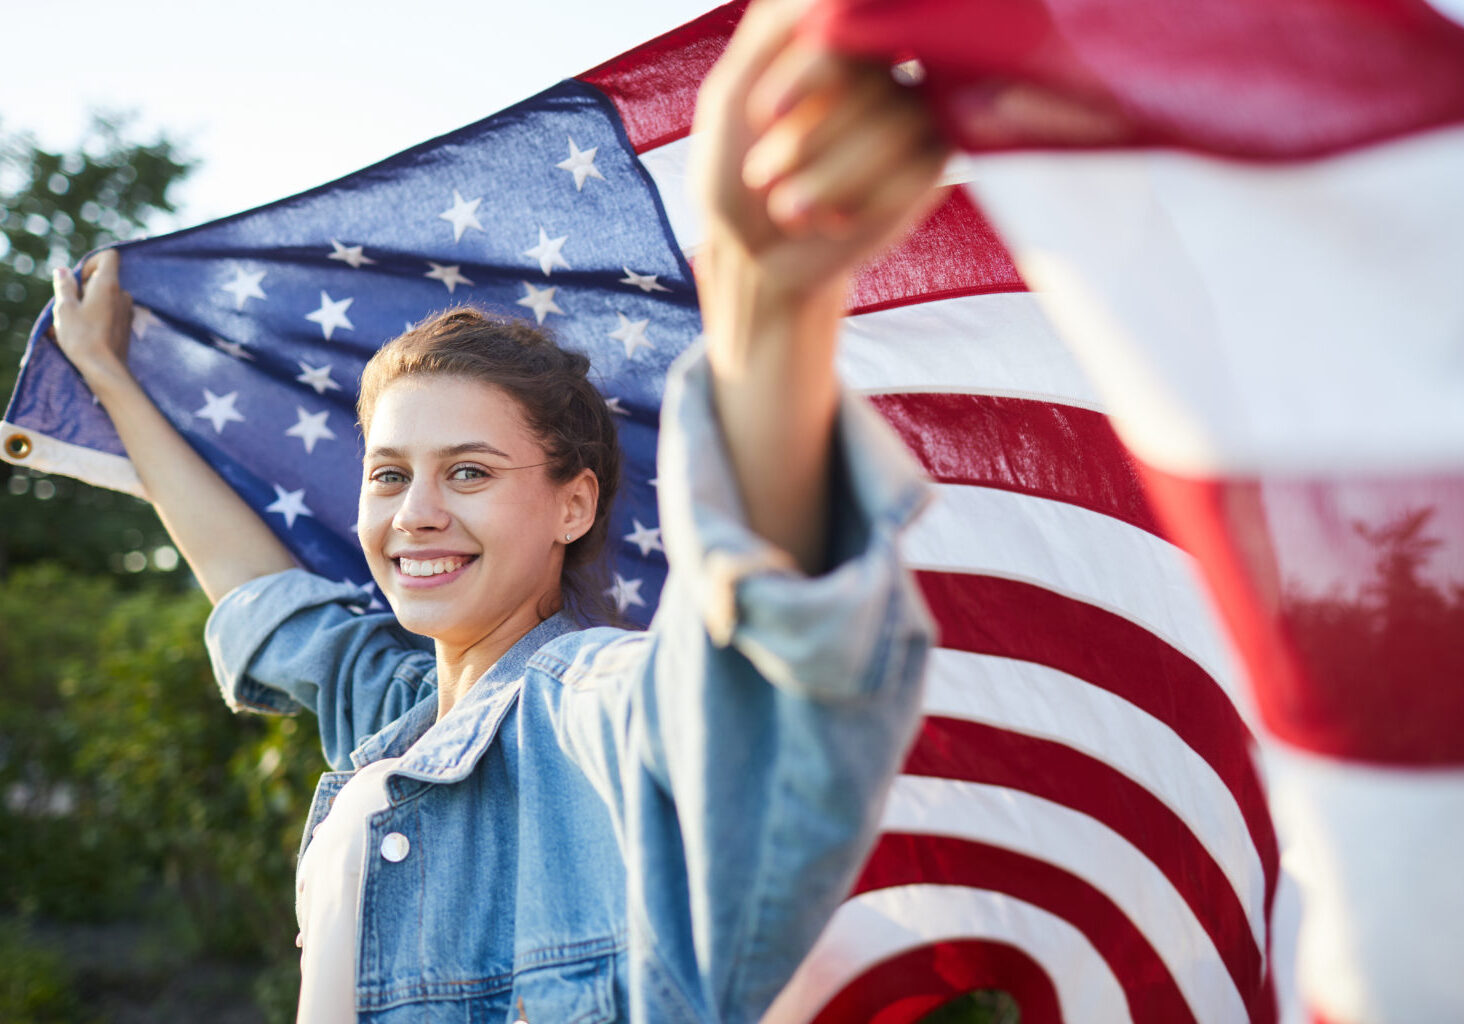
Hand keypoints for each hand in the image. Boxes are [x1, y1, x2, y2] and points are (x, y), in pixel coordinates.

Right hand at [51, 249, 134, 390]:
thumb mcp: (65, 308)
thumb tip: (63, 270)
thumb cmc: (82, 337)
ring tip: (75, 323)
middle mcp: (123, 295)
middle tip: (71, 307)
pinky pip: (110, 313)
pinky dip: (98, 317)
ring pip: (106, 298)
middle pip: (104, 279)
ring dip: (90, 305)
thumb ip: (65, 286)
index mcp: (109, 285)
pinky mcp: (127, 326)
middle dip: (85, 288)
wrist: (105, 369)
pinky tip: (85, 333)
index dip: (91, 262)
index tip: (79, 280)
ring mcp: (127, 311)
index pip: (109, 256)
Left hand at [693, 0, 949, 304]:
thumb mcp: (731, 92)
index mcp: (838, 44)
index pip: (851, 27)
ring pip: (895, 126)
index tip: (763, 115)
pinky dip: (864, 203)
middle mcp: (883, 72)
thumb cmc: (737, 171)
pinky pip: (920, 169)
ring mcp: (914, 118)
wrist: (756, 255)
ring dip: (827, 179)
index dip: (812, 70)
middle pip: (870, 80)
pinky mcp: (931, 168)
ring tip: (789, 207)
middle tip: (764, 175)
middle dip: (807, 140)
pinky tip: (834, 221)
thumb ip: (774, 29)